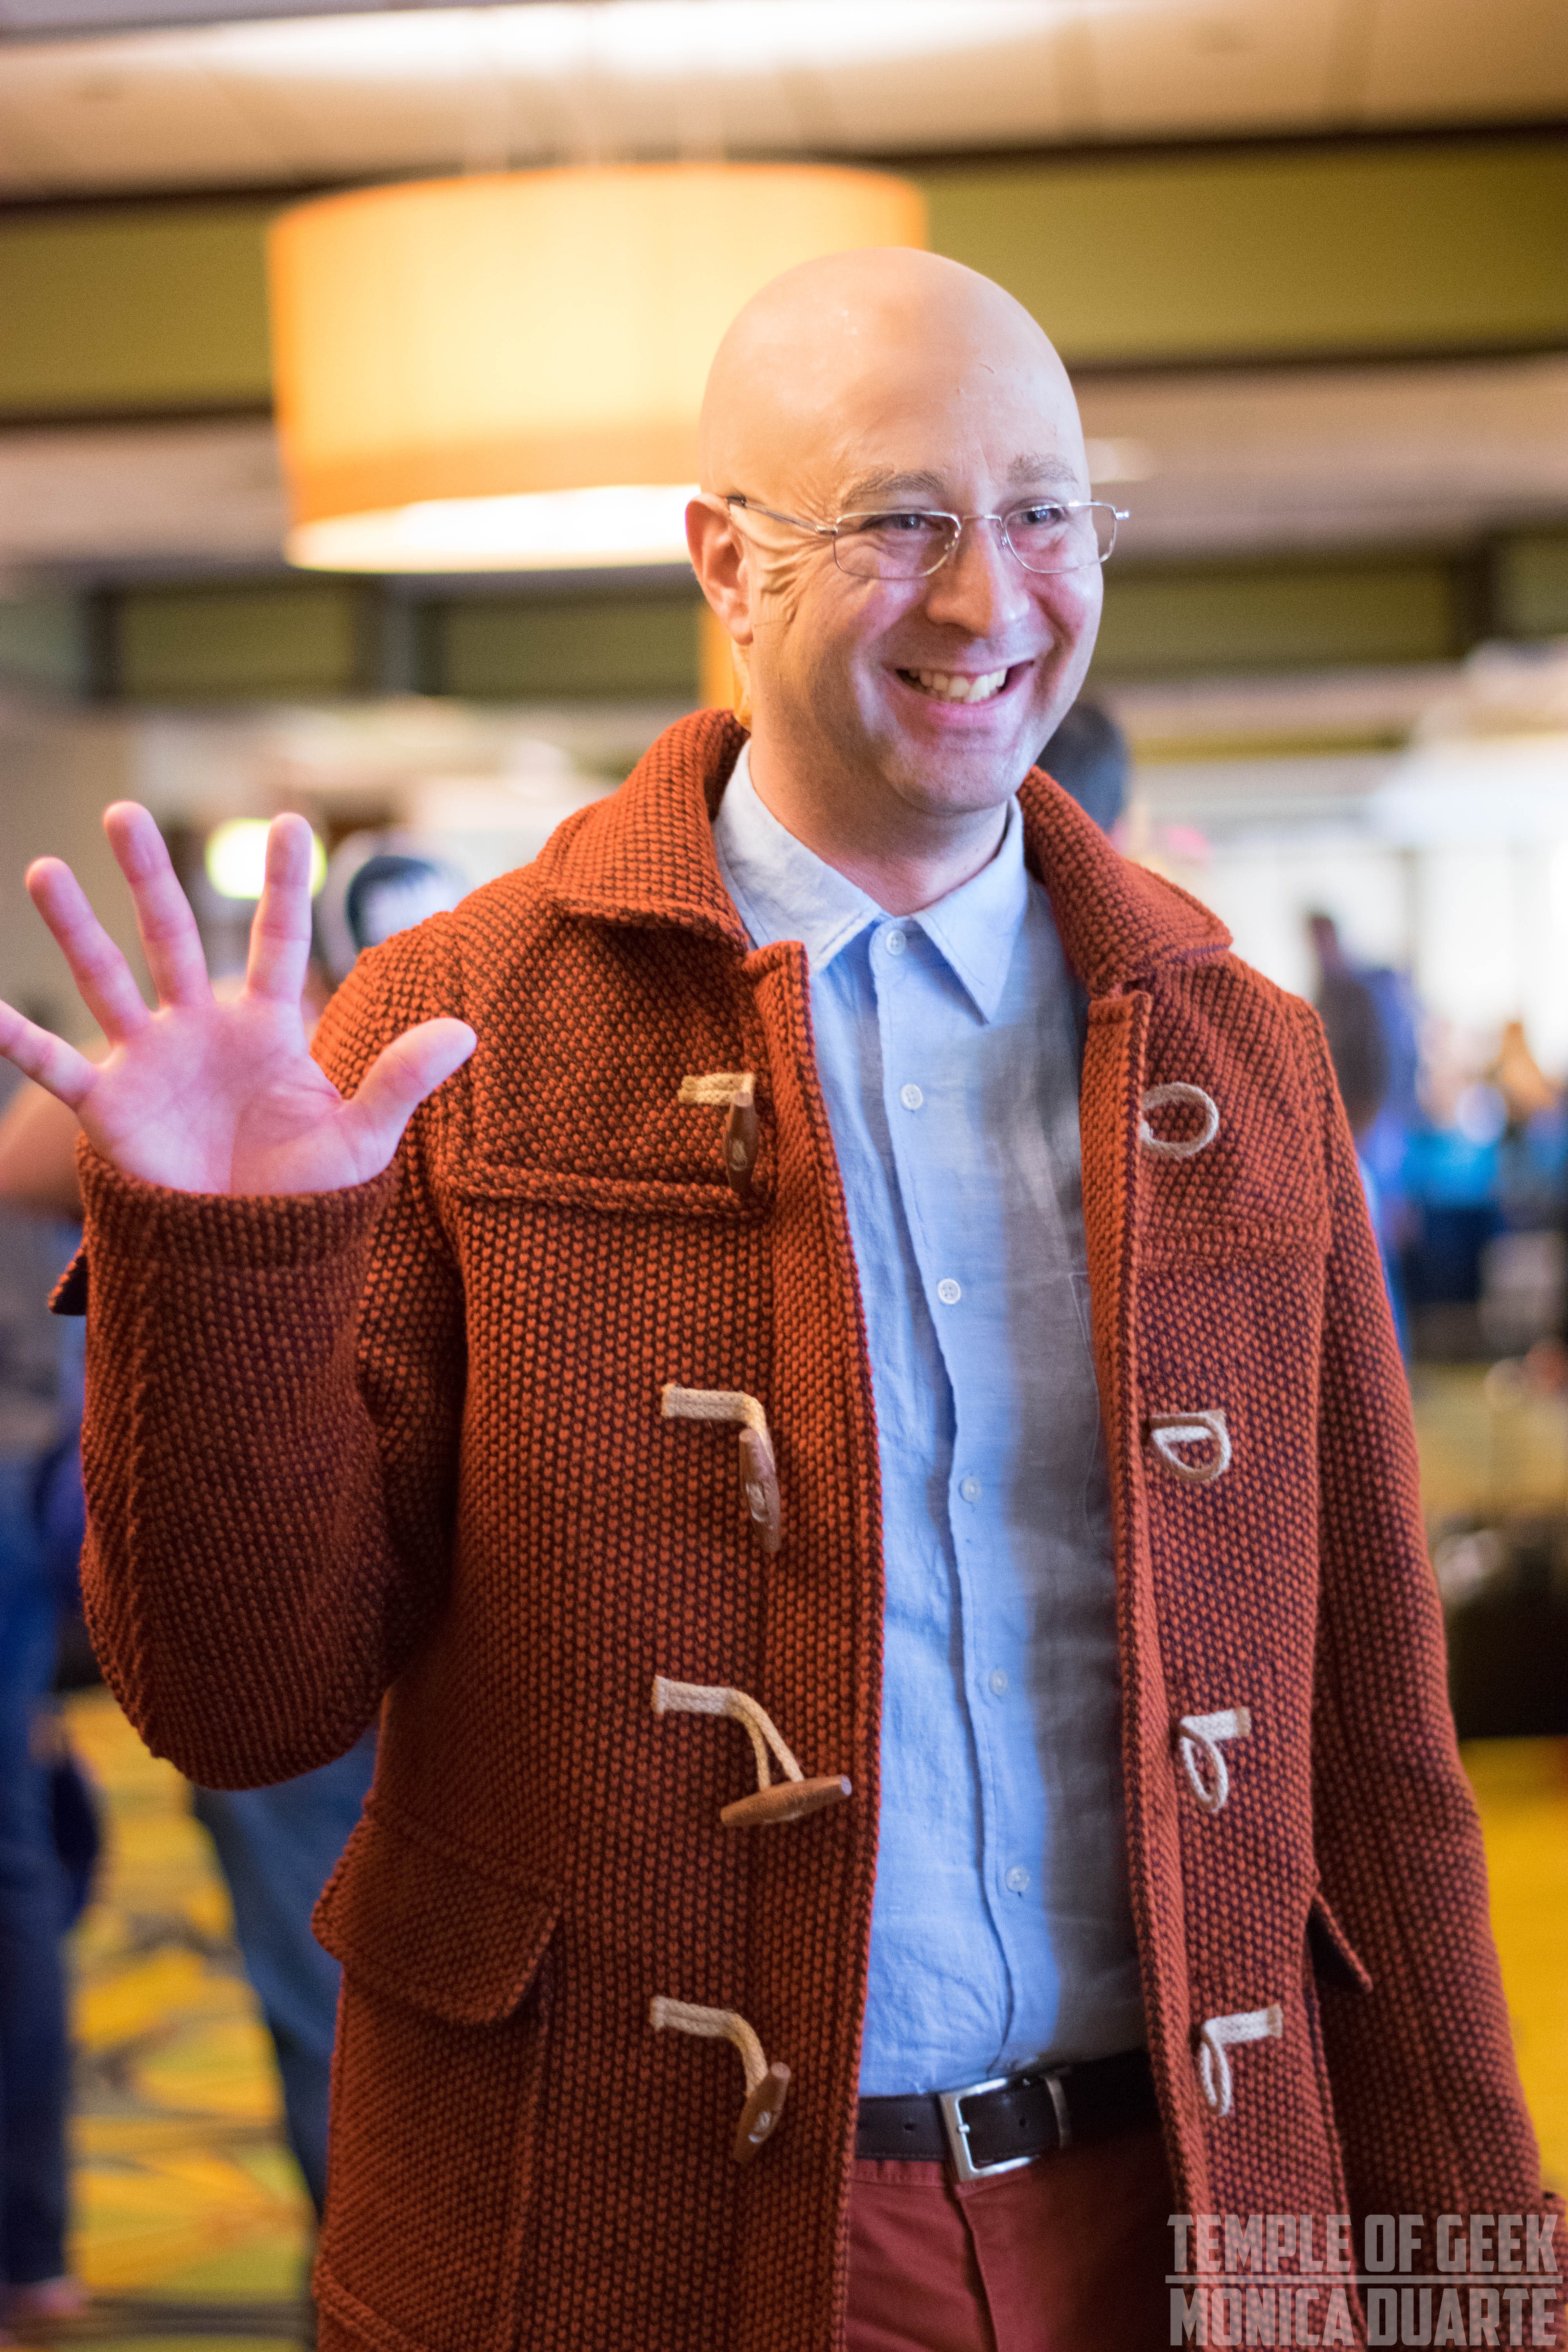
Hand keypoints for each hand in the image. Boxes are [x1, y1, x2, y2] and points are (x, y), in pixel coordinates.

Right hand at [0, 805, 474, 1196]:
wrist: (253, 1258)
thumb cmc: (307, 1199)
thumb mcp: (360, 1140)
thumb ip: (401, 1081)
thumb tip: (465, 1032)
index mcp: (266, 1029)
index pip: (277, 941)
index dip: (282, 885)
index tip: (290, 821)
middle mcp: (200, 1029)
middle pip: (172, 936)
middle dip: (149, 877)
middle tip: (126, 813)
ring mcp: (150, 1061)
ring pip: (106, 979)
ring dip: (74, 929)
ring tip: (45, 871)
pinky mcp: (111, 1106)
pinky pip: (57, 1066)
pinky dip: (19, 1041)